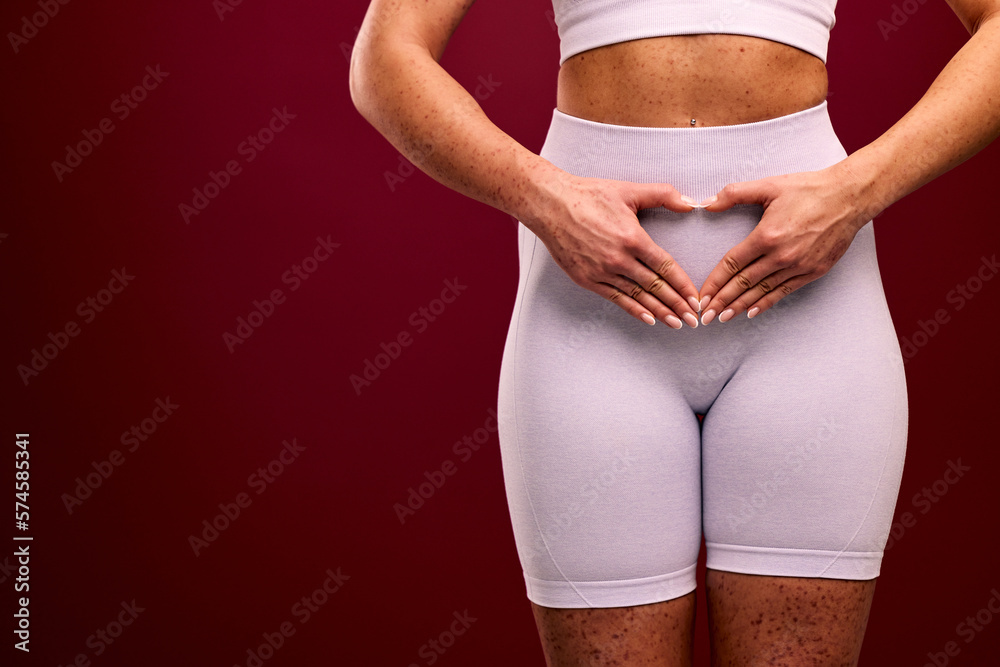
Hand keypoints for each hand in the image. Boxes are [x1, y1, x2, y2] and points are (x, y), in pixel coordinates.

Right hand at [528, 173, 702, 327]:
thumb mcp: (629, 190)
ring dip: (659, 312)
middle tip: (694, 319)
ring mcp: (601, 271)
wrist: (550, 205)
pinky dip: (634, 310)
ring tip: (676, 323)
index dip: (683, 285)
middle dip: (677, 305)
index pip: (665, 267)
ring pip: (637, 296)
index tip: (695, 298)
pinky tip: (648, 319)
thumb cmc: (588, 195)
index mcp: (632, 238)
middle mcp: (619, 259)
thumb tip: (690, 203)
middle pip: (655, 287)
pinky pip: (616, 299)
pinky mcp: (587, 279)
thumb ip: (663, 195)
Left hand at [697, 165, 871, 323]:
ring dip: (740, 306)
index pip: (732, 264)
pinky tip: (751, 312)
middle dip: (722, 301)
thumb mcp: (769, 186)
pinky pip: (784, 291)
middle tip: (705, 316)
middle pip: (743, 283)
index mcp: (767, 235)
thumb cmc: (809, 189)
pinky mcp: (814, 271)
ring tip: (723, 317)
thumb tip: (705, 204)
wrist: (850, 197)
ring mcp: (799, 266)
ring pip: (762, 291)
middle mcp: (781, 255)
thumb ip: (734, 194)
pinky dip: (767, 303)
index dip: (714, 282)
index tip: (701, 296)